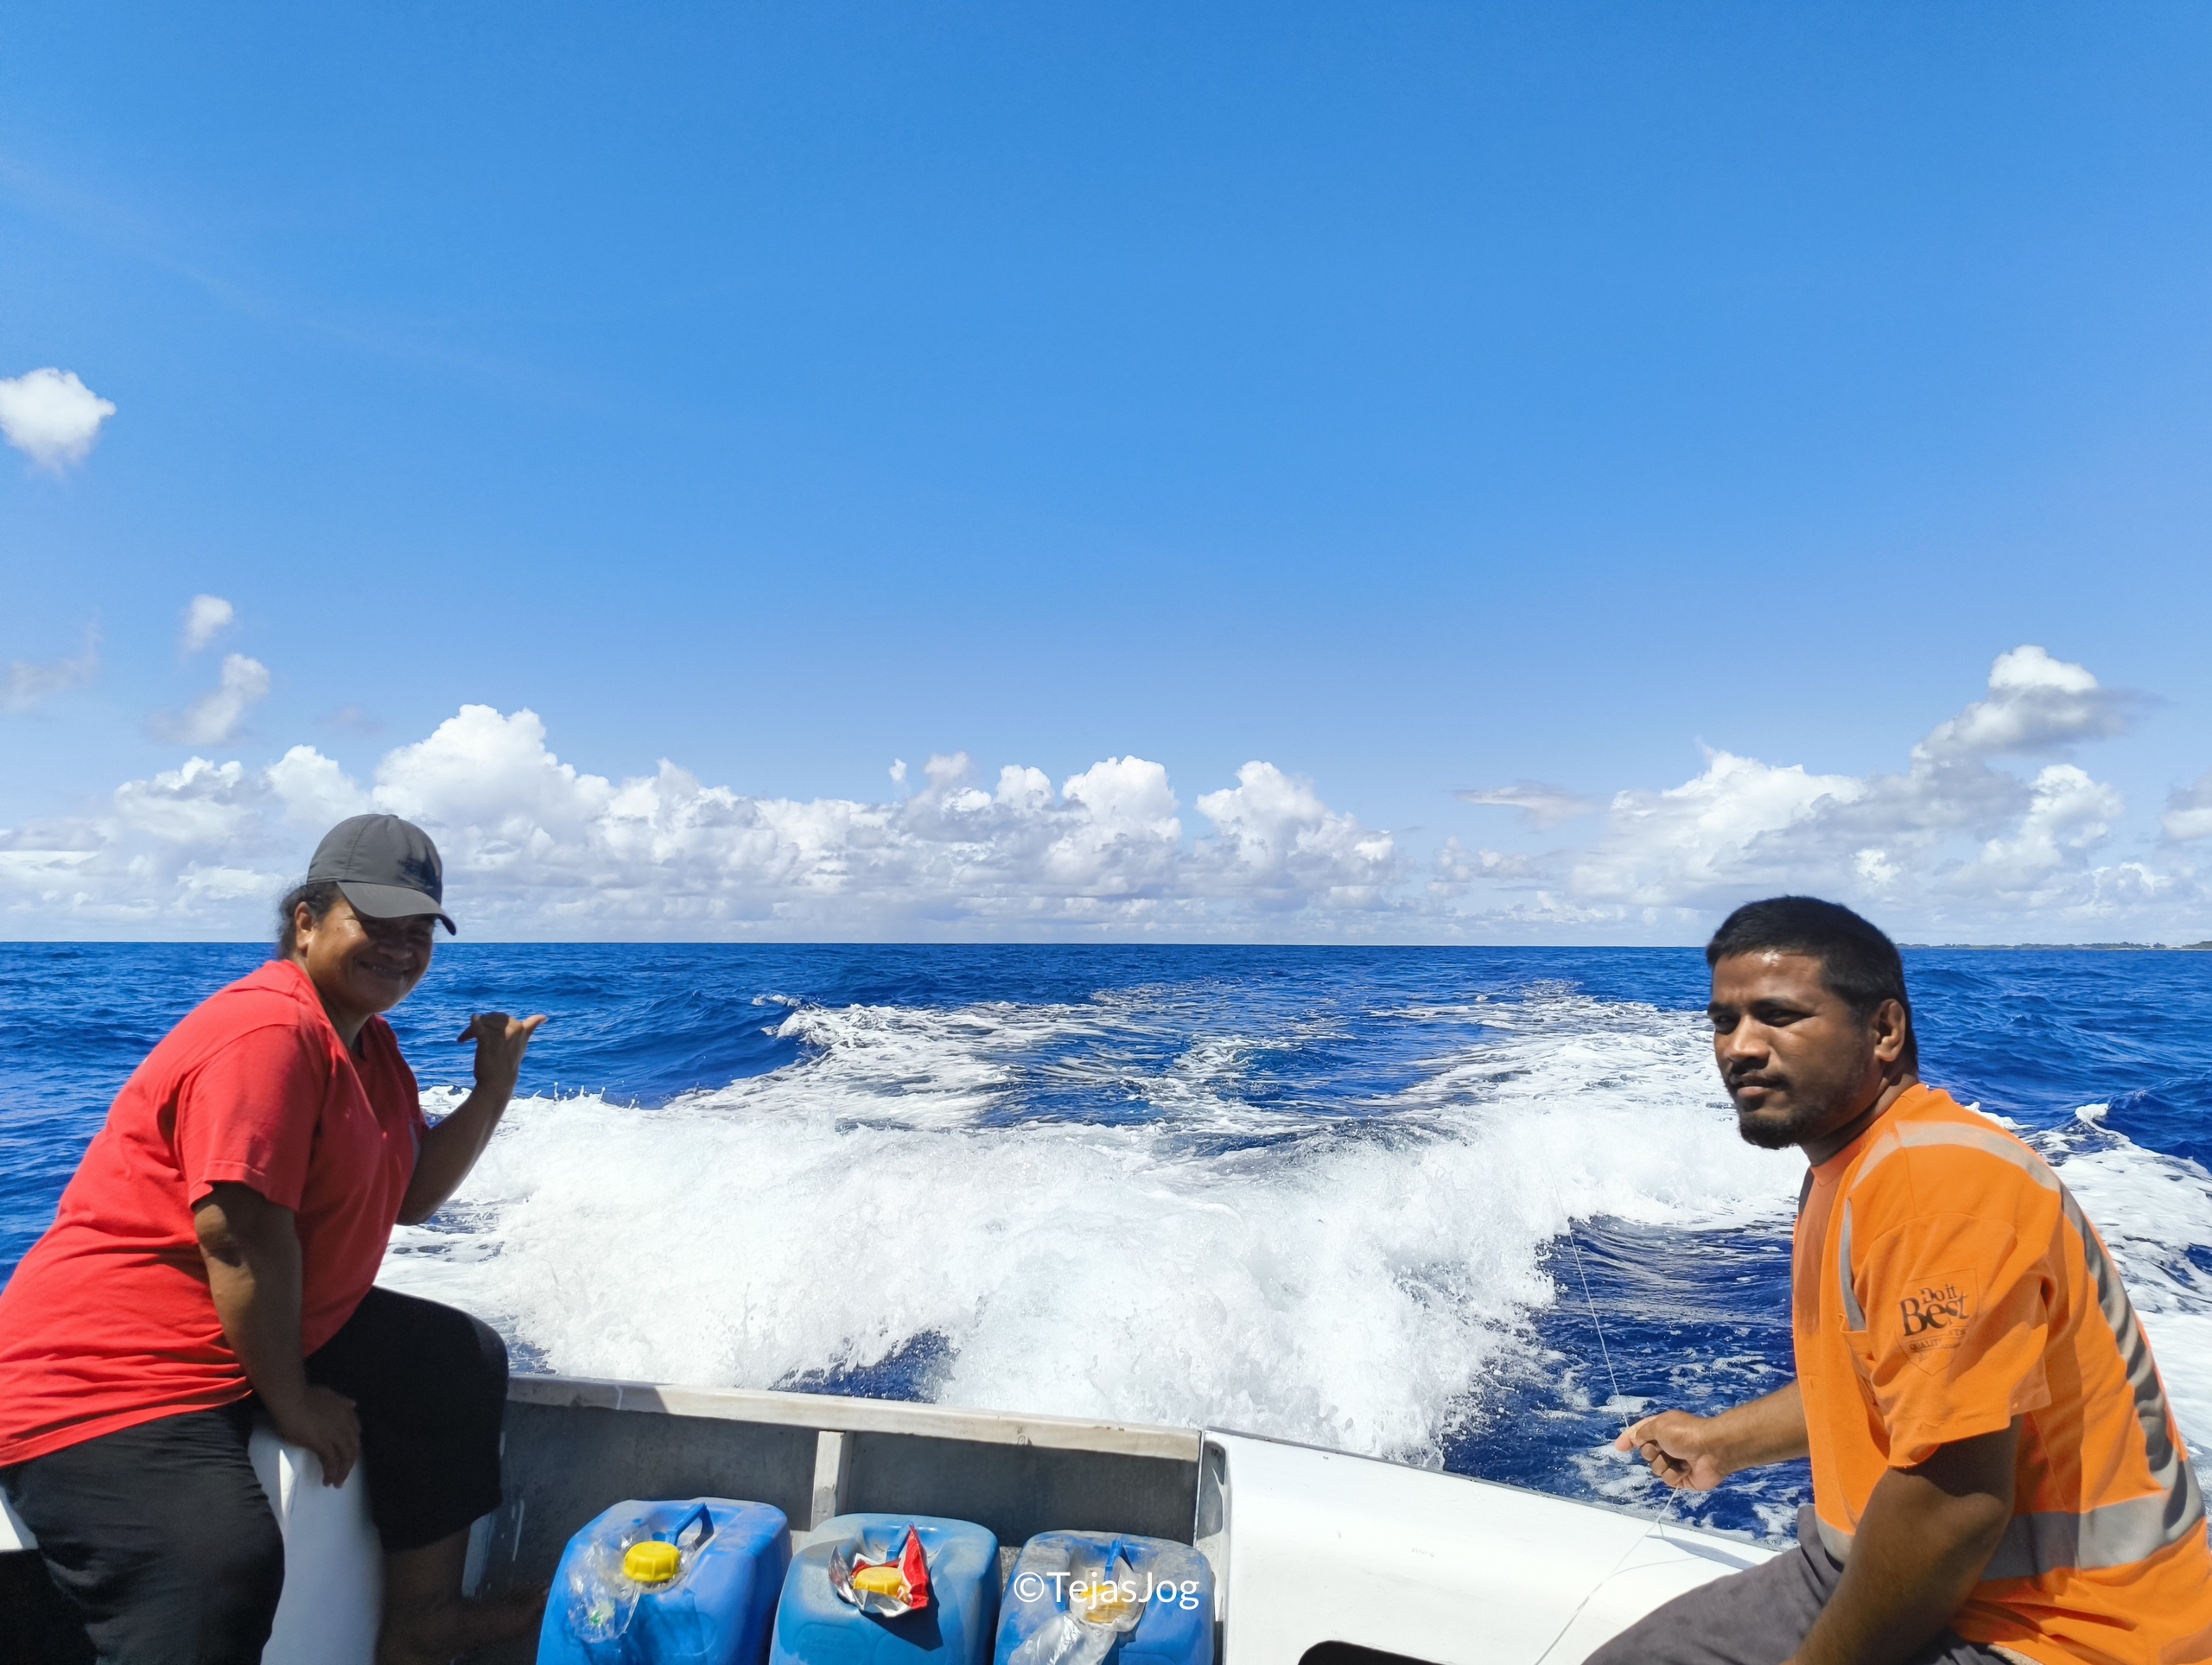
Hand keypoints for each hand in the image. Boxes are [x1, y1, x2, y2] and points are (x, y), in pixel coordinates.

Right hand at [272, 1384, 361, 1487]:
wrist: (292, 1399)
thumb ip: (342, 1401)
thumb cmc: (304, 1396)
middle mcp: (345, 1424)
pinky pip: (331, 1462)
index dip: (352, 1445)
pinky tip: (326, 1481)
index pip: (356, 1432)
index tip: (348, 1454)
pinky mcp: (323, 1444)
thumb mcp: (329, 1394)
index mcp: (347, 1412)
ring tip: (337, 1483)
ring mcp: (335, 1434)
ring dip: (342, 1472)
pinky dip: (331, 1473)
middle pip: (353, 1447)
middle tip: (344, 1474)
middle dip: (350, 1463)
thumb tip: (354, 1404)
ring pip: (345, 1457)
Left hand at [458, 1011, 545, 1098]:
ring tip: (464, 1039)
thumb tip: (542, 1017)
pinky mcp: (487, 1041)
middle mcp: (514, 1031)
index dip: (526, 1018)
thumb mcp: (521, 1046)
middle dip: (484, 1023)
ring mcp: (501, 1035)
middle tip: (470, 1036)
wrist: (498, 1083)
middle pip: (494, 1018)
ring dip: (471, 1029)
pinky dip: (475, 1023)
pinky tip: (474, 1017)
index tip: (542, 1017)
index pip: (515, 1019)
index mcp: (523, 1032)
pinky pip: (479, 1029)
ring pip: (484, 1022)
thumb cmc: (507, 1065)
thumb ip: (527, 1030)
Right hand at [1616, 1409, 1732, 1491]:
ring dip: (1664, 1463)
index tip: (1619, 1447)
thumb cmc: (1685, 1434)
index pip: (1640, 1433)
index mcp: (1663, 1428)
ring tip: (1678, 1459)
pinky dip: (1675, 1474)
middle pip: (1646, 1452)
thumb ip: (1642, 1433)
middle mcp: (1668, 1444)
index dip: (1629, 1438)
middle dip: (1651, 1451)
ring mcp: (1675, 1461)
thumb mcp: (1659, 1425)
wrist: (1712, 1451)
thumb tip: (1636, 1438)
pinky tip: (1685, 1469)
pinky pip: (1668, 1479)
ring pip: (1656, 1467)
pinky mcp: (1682, 1478)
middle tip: (1663, 1448)